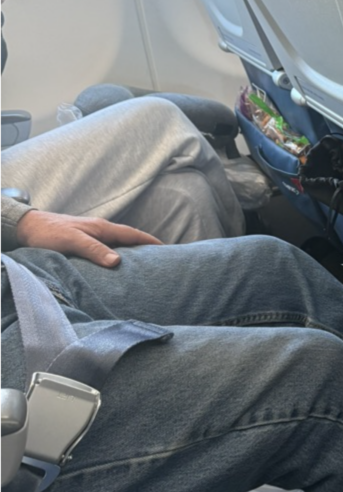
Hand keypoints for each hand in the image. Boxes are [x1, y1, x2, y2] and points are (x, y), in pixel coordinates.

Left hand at [16, 210, 161, 266]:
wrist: (27, 227)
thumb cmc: (48, 233)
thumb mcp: (72, 242)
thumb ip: (94, 250)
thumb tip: (118, 262)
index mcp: (102, 228)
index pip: (133, 234)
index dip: (150, 241)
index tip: (167, 249)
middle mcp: (100, 230)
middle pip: (129, 239)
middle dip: (146, 247)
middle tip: (162, 259)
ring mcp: (92, 235)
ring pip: (119, 244)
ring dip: (132, 252)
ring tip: (144, 265)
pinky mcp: (84, 242)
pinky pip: (108, 249)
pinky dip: (118, 255)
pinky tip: (117, 265)